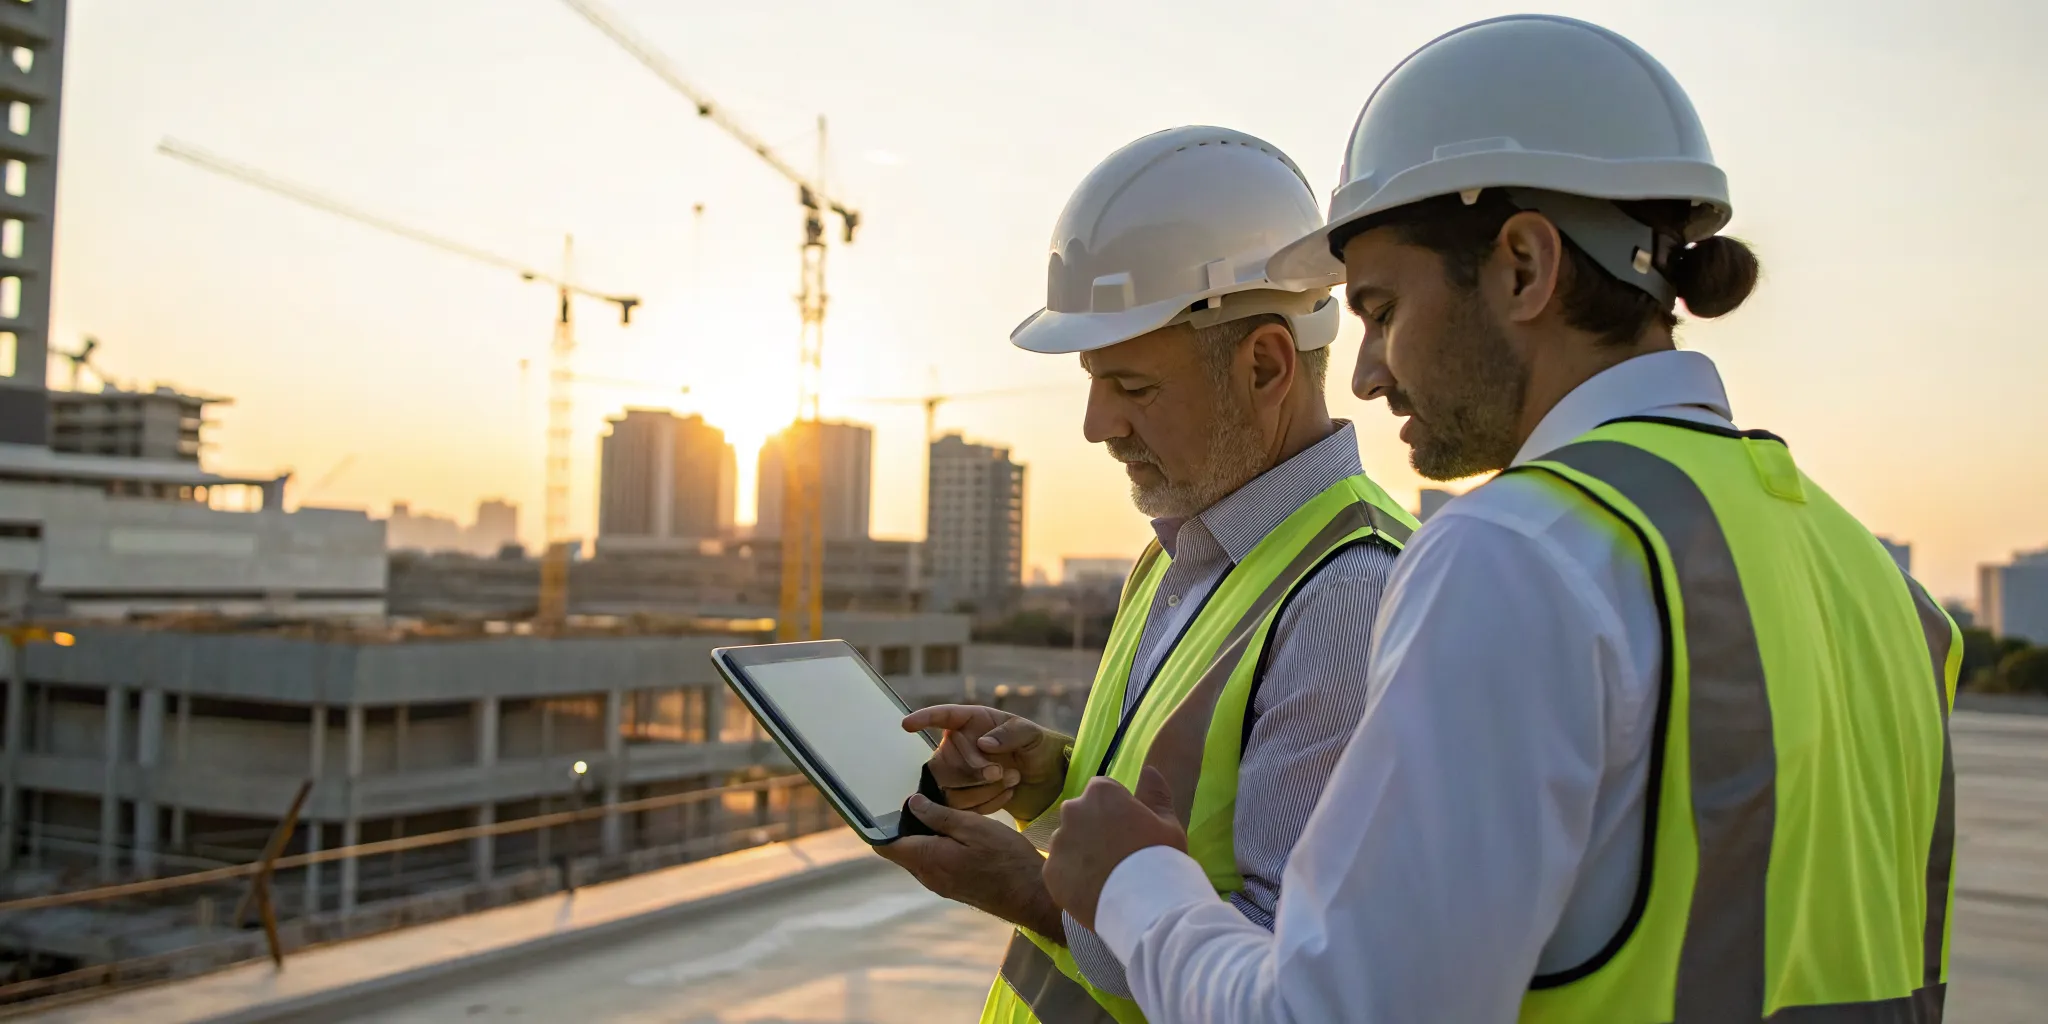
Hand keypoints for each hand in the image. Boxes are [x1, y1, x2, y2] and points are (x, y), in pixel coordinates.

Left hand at [874, 794, 1064, 937]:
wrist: (1031, 896)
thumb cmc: (1005, 858)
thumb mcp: (974, 827)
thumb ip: (940, 816)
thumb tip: (911, 804)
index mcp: (927, 859)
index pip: (885, 846)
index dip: (881, 825)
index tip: (888, 803)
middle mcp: (927, 876)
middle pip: (901, 850)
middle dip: (904, 827)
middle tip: (918, 799)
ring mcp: (940, 885)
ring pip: (918, 857)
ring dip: (922, 837)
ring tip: (938, 811)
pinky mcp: (954, 888)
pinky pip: (934, 864)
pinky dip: (936, 847)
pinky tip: (954, 832)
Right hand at [902, 705, 1069, 819]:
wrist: (1044, 776)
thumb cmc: (1034, 746)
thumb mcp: (1031, 734)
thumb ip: (1011, 733)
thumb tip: (985, 743)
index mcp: (970, 721)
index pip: (942, 716)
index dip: (923, 719)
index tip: (907, 724)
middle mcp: (957, 746)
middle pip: (944, 762)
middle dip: (972, 769)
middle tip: (999, 772)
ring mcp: (957, 773)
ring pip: (950, 788)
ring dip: (982, 789)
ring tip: (1013, 779)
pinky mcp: (963, 798)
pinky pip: (963, 807)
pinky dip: (988, 802)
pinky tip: (1009, 792)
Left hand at [1044, 766, 1186, 931]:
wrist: (1144, 905)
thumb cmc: (1160, 859)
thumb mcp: (1168, 824)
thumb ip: (1156, 792)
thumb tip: (1148, 769)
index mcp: (1101, 793)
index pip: (1103, 791)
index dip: (1117, 809)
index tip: (1129, 830)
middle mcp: (1072, 811)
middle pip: (1081, 815)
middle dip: (1094, 828)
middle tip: (1116, 855)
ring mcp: (1058, 842)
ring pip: (1068, 843)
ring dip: (1081, 853)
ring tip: (1105, 877)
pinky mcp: (1050, 872)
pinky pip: (1060, 870)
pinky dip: (1072, 878)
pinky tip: (1093, 891)